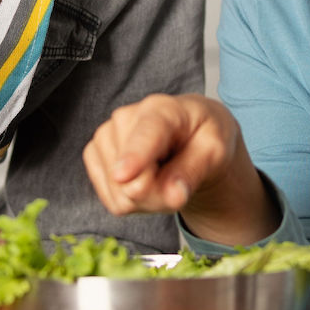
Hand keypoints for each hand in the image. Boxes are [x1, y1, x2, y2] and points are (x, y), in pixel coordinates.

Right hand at [82, 93, 276, 242]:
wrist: (188, 132)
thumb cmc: (202, 134)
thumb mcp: (216, 150)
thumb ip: (194, 171)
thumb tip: (173, 196)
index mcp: (161, 109)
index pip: (145, 135)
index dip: (134, 156)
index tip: (123, 175)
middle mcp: (124, 117)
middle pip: (133, 180)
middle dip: (159, 194)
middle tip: (179, 179)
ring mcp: (104, 136)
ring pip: (121, 194)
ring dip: (147, 199)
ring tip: (163, 176)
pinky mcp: (93, 155)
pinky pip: (111, 200)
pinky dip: (132, 201)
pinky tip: (145, 180)